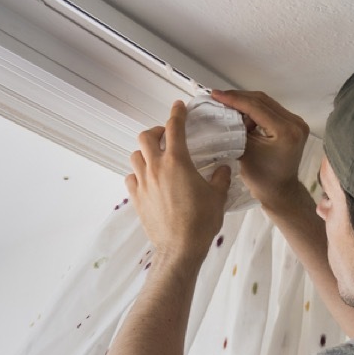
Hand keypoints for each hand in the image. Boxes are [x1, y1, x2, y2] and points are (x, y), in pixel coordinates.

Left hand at [127, 101, 230, 262]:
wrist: (180, 248)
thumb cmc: (200, 222)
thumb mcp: (217, 197)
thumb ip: (220, 178)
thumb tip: (223, 169)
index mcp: (177, 161)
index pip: (174, 128)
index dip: (177, 114)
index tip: (178, 107)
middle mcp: (156, 168)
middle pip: (146, 137)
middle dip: (155, 132)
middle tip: (165, 136)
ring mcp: (143, 183)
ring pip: (135, 156)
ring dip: (144, 153)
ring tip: (155, 158)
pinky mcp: (137, 199)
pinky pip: (131, 179)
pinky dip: (137, 175)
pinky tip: (147, 180)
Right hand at [210, 89, 310, 212]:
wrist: (279, 191)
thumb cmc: (261, 178)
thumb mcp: (245, 151)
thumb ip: (237, 128)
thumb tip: (225, 109)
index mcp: (285, 131)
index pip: (256, 107)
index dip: (234, 99)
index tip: (215, 94)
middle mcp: (295, 123)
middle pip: (263, 101)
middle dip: (239, 97)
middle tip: (219, 96)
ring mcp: (297, 122)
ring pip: (267, 103)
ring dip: (246, 102)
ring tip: (228, 104)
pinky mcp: (294, 124)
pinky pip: (271, 110)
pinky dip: (255, 109)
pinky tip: (241, 112)